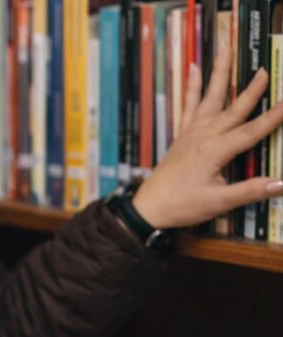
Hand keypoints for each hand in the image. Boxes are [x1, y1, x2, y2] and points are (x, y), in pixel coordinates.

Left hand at [132, 47, 282, 228]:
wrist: (149, 206)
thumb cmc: (182, 205)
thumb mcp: (219, 202)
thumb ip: (250, 191)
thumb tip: (282, 183)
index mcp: (214, 151)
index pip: (251, 131)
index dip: (273, 118)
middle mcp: (203, 136)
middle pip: (233, 108)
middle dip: (252, 90)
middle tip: (265, 70)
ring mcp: (191, 133)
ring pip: (209, 97)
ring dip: (218, 73)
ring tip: (224, 48)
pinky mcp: (183, 135)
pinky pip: (188, 104)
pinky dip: (192, 86)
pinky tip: (193, 68)